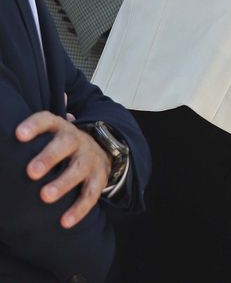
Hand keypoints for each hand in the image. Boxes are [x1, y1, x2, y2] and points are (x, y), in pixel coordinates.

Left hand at [15, 113, 109, 228]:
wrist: (100, 150)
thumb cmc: (60, 147)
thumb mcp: (48, 135)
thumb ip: (29, 137)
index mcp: (59, 128)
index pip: (46, 120)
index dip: (34, 126)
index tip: (19, 135)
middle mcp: (77, 140)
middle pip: (65, 144)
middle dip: (49, 157)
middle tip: (31, 172)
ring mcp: (89, 159)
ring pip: (79, 169)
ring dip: (63, 183)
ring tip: (45, 196)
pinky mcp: (99, 178)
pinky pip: (91, 193)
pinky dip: (79, 208)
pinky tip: (65, 221)